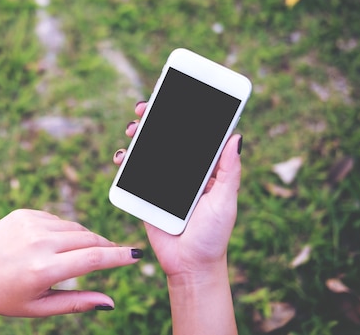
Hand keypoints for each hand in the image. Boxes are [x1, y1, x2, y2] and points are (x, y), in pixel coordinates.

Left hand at [0, 209, 141, 325]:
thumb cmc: (4, 298)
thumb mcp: (40, 309)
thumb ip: (77, 303)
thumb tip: (110, 302)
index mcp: (43, 269)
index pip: (93, 258)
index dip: (119, 256)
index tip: (136, 255)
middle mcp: (37, 242)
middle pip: (88, 238)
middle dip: (105, 246)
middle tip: (115, 255)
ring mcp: (29, 223)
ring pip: (74, 227)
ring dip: (84, 239)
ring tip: (77, 257)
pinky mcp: (22, 213)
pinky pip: (56, 220)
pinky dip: (63, 231)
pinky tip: (53, 245)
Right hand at [113, 101, 241, 277]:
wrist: (190, 265)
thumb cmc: (214, 235)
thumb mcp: (226, 201)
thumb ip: (229, 171)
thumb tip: (237, 137)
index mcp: (203, 169)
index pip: (193, 135)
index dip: (183, 114)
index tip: (175, 96)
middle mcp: (181, 171)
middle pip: (166, 137)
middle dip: (154, 119)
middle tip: (145, 108)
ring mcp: (161, 181)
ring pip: (147, 150)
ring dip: (137, 135)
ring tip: (132, 129)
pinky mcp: (144, 194)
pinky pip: (132, 173)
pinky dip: (125, 160)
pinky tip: (122, 155)